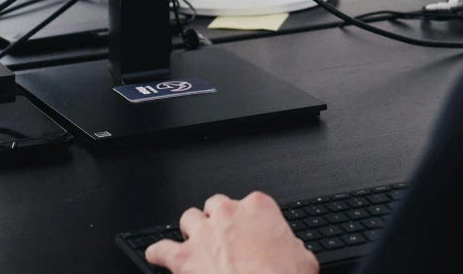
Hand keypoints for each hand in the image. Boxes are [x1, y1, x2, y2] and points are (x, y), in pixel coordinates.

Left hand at [146, 192, 318, 273]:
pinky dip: (158, 253)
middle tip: (222, 237)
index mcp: (258, 208)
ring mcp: (203, 234)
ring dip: (191, 231)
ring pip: (188, 218)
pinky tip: (158, 256)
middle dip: (217, 220)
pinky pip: (160, 249)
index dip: (247, 220)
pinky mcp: (183, 258)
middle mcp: (227, 214)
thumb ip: (293, 247)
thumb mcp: (304, 259)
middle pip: (215, 205)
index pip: (248, 203)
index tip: (248, 232)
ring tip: (195, 244)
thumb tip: (293, 251)